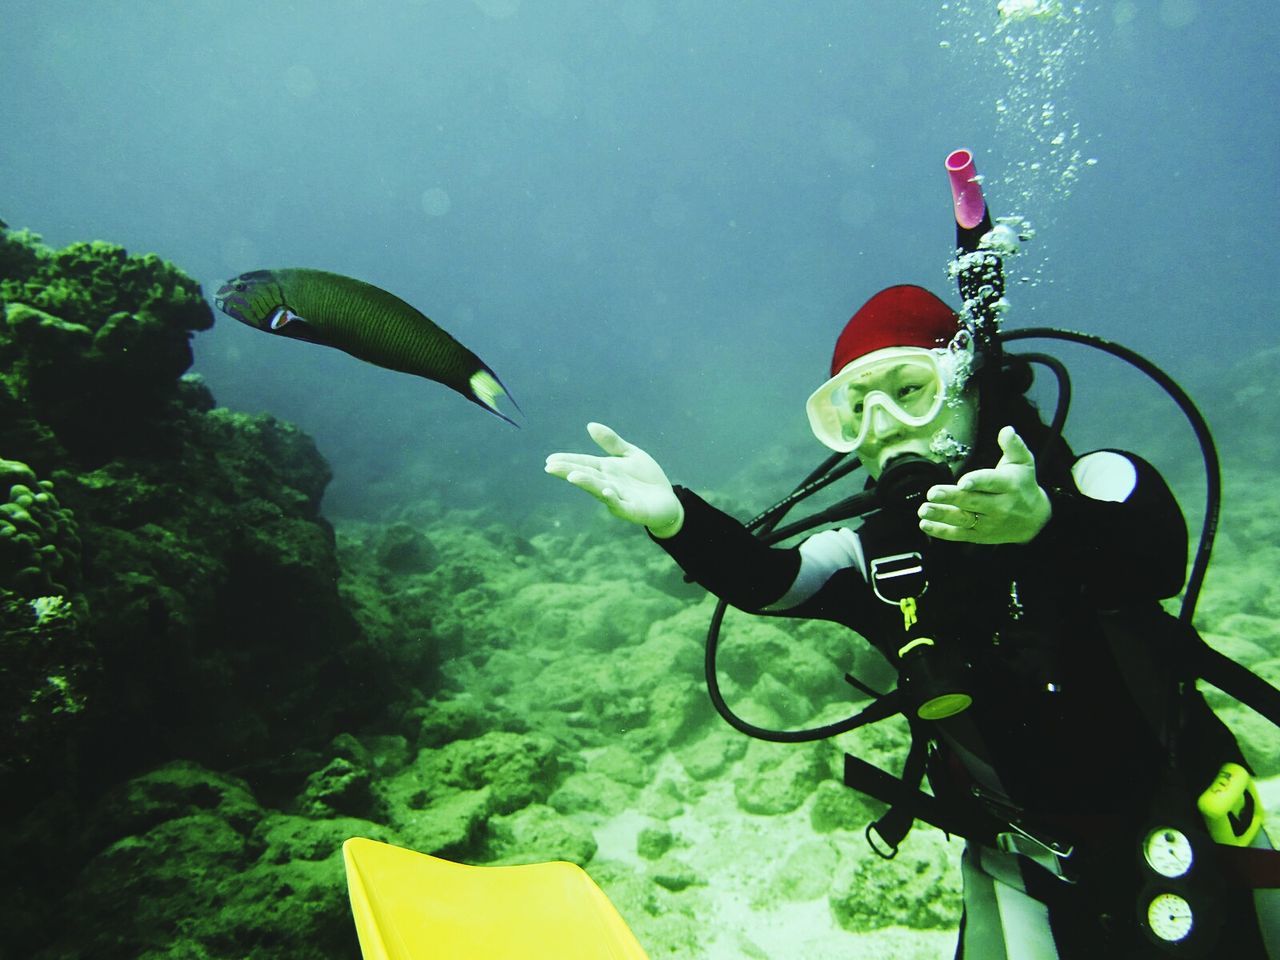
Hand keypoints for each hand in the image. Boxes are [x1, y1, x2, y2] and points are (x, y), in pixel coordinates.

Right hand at [544, 422, 684, 536]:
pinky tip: (606, 491)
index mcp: (606, 470)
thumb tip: (590, 425)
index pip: (583, 463)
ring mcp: (619, 498)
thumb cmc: (646, 478)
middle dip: (568, 471)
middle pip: (587, 476)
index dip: (567, 461)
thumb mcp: (630, 454)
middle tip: (550, 467)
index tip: (549, 459)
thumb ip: (612, 442)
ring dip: (587, 483)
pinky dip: (613, 499)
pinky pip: (621, 505)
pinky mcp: (632, 510)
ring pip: (600, 490)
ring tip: (572, 476)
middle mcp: (608, 484)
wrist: (668, 501)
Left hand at [917, 426, 1050, 543]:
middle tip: (932, 493)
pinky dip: (941, 531)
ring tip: (924, 510)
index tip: (962, 482)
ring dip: (942, 515)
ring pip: (963, 519)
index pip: (991, 482)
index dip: (976, 482)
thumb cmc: (1023, 485)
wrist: (1035, 519)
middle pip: (972, 502)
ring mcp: (988, 523)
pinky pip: (959, 534)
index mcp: (1008, 485)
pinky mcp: (979, 535)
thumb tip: (1006, 430)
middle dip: (951, 498)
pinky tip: (926, 525)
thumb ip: (1013, 446)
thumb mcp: (1023, 462)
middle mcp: (998, 506)